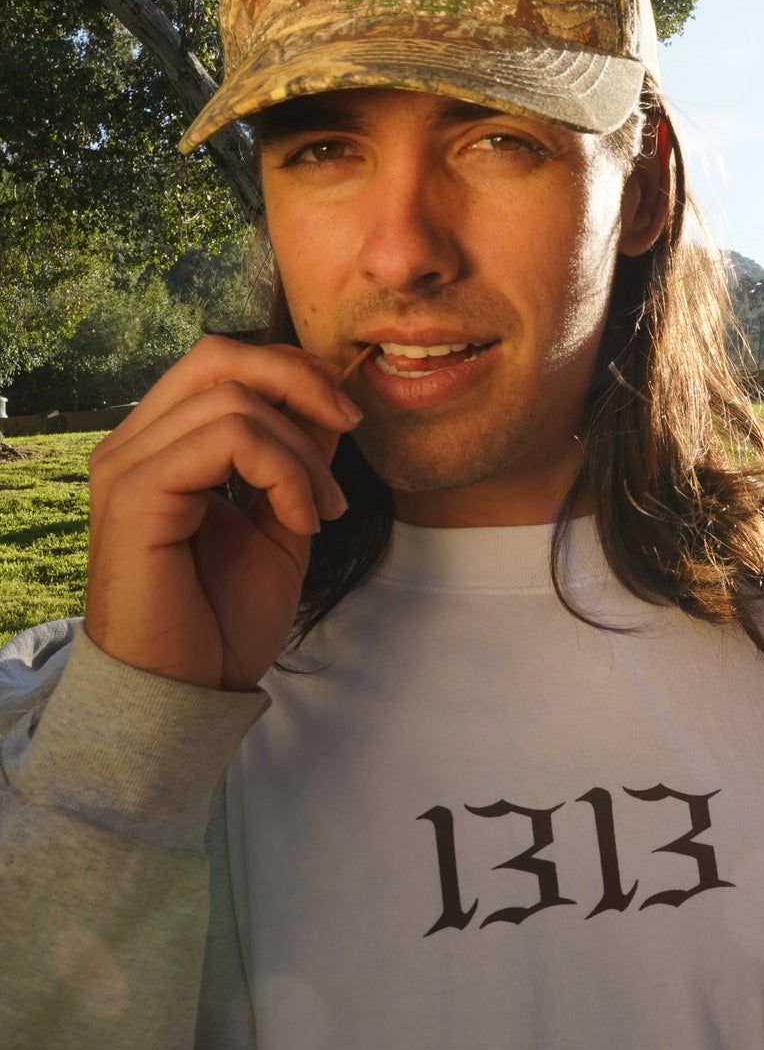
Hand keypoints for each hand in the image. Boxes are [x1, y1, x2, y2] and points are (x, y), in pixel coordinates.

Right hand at [85, 337, 364, 691]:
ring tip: (323, 511)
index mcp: (160, 445)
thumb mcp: (281, 523)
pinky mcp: (134, 494)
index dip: (291, 370)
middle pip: (218, 356)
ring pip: (233, 399)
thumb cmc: (223, 622)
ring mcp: (127, 466)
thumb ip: (297, 460)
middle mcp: (133, 445)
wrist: (188, 693)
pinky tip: (299, 521)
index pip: (220, 362)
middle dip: (300, 381)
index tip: (344, 417)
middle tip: (350, 427)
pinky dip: (283, 473)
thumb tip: (328, 402)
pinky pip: (227, 440)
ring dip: (303, 452)